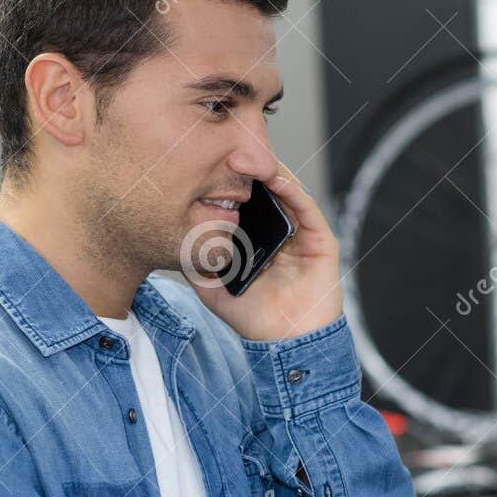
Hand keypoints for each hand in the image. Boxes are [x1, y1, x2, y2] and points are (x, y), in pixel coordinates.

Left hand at [187, 162, 344, 341]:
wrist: (287, 346)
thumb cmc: (256, 320)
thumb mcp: (213, 288)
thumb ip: (196, 265)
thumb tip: (174, 242)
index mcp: (260, 241)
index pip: (246, 202)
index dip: (229, 181)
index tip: (205, 163)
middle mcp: (283, 234)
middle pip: (266, 192)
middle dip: (246, 170)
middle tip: (223, 149)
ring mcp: (303, 236)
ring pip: (287, 193)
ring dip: (268, 172)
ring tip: (243, 159)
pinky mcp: (322, 242)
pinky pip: (307, 208)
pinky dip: (291, 190)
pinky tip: (274, 178)